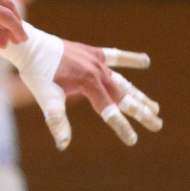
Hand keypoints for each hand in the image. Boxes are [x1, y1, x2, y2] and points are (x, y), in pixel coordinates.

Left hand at [0, 31, 160, 149]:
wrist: (31, 46)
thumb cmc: (37, 74)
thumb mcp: (46, 98)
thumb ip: (57, 121)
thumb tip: (62, 144)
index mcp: (88, 83)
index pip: (109, 111)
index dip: (121, 127)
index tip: (133, 141)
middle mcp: (97, 72)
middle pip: (124, 97)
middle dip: (142, 112)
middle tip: (158, 125)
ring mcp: (97, 62)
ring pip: (123, 82)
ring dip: (139, 95)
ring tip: (155, 107)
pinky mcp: (93, 53)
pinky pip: (116, 56)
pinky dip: (130, 59)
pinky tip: (146, 61)